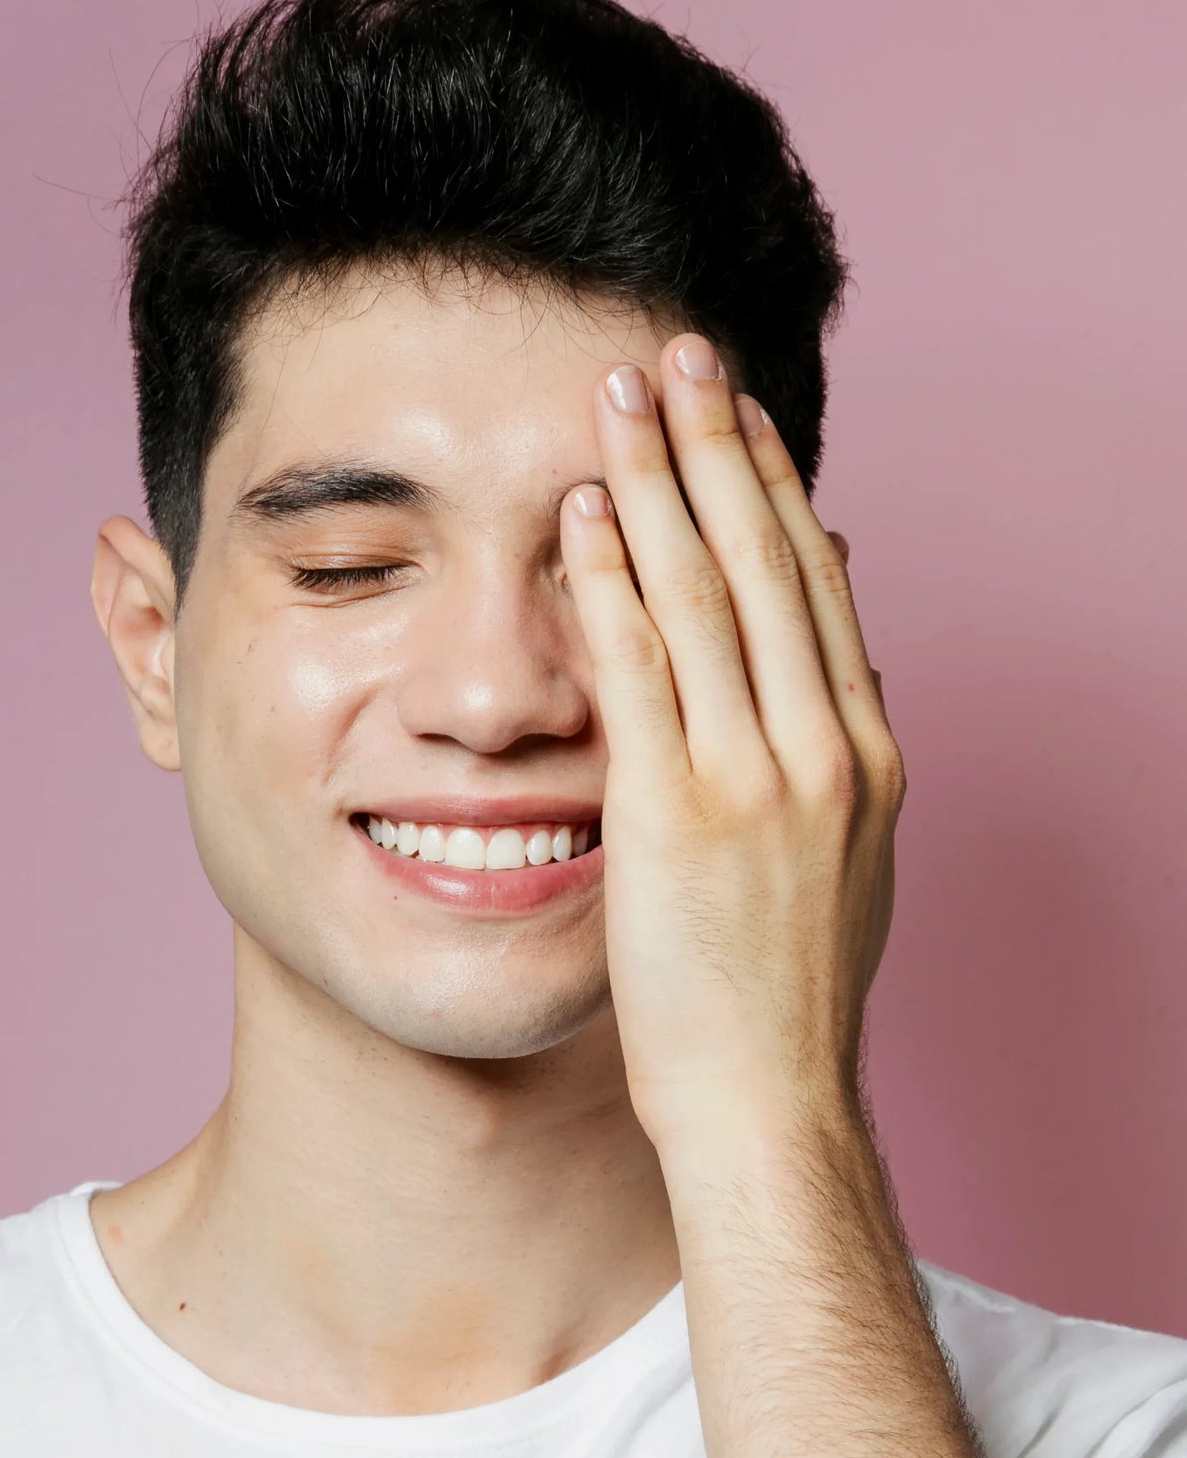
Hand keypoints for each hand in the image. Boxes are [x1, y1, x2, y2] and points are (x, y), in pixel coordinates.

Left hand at [558, 333, 903, 1154]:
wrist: (771, 1104)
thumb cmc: (787, 1003)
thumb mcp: (843, 868)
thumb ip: (835, 767)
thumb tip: (836, 680)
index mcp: (867, 757)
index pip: (819, 586)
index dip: (778, 487)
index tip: (744, 415)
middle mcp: (826, 748)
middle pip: (771, 558)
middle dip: (724, 444)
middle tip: (682, 353)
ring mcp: (757, 777)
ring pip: (710, 590)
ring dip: (665, 477)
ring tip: (625, 392)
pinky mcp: (678, 813)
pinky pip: (642, 667)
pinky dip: (617, 578)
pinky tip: (590, 510)